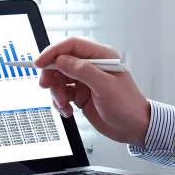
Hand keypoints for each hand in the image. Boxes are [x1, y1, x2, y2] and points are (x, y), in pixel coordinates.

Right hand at [35, 37, 150, 145]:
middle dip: (51, 74)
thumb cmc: (128, 106)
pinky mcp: (81, 93)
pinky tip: (68, 110)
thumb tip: (62, 60)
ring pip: (59, 78)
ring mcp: (86, 80)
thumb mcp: (106, 87)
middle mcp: (92, 65)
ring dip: (56, 92)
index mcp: (101, 56)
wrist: (134, 128)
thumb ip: (83, 71)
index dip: (53, 52)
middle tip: (46, 87)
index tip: (39, 63)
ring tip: (63, 105)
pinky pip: (62, 92)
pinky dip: (60, 102)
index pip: (72, 45)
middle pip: (61, 61)